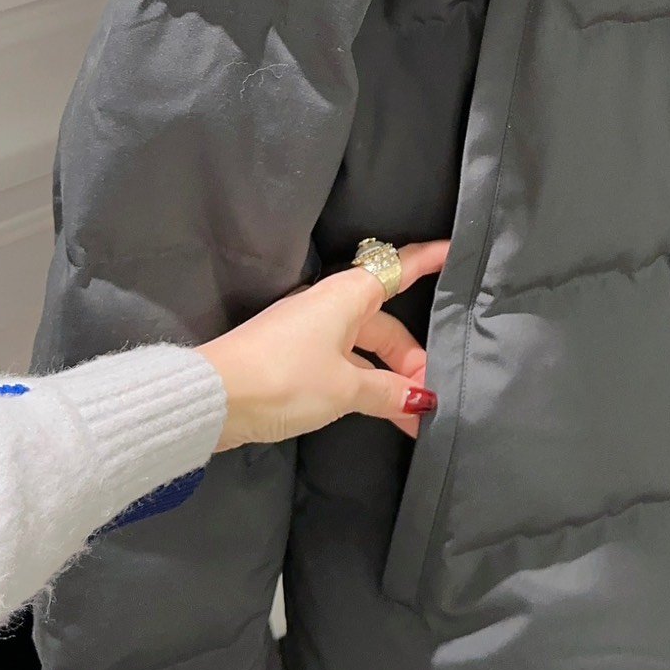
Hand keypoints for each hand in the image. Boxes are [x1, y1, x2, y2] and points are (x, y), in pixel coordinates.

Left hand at [197, 242, 448, 449]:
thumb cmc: (285, 377)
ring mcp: (312, 332)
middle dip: (412, 359)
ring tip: (411, 418)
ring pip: (365, 350)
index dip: (428, 260)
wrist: (213, 398)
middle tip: (431, 397)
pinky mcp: (295, 358)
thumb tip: (421, 399)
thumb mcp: (345, 389)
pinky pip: (345, 366)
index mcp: (348, 296)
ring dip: (389, 381)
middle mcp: (332, 306)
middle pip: (385, 324)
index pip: (398, 268)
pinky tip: (380, 413)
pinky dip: (365, 386)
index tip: (456, 252)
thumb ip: (387, 392)